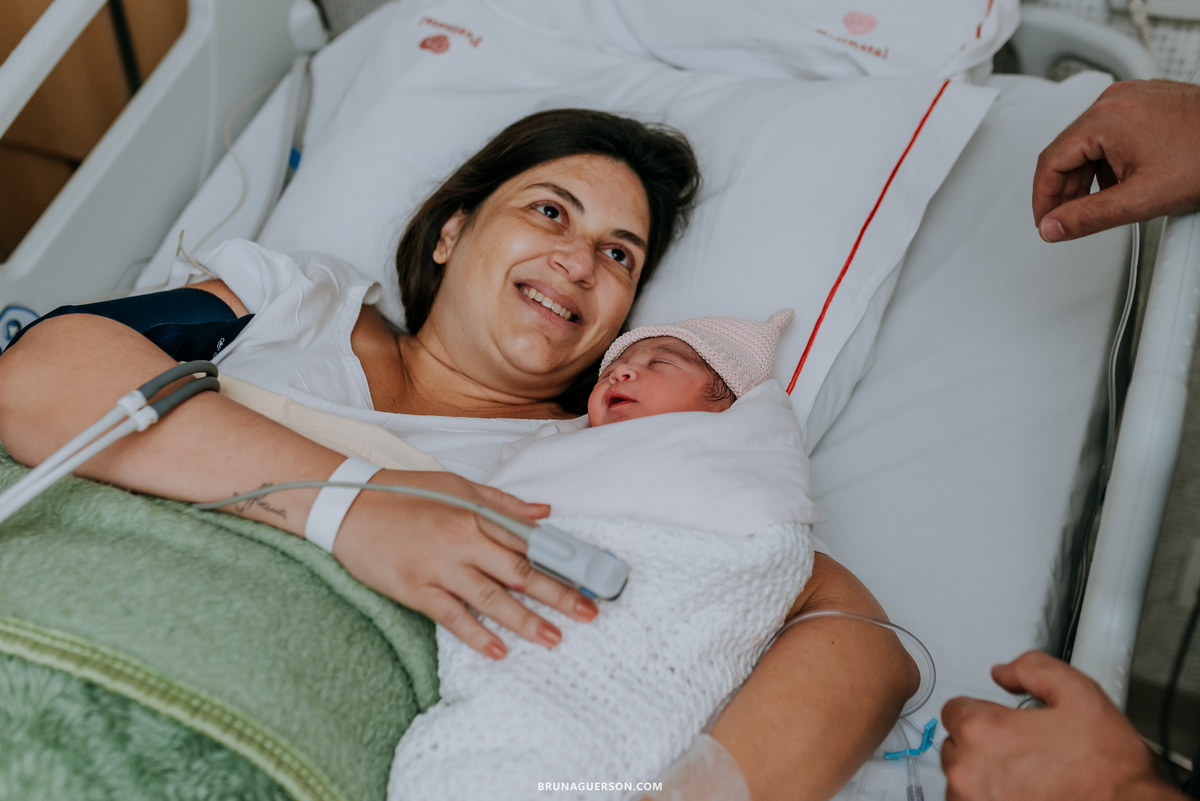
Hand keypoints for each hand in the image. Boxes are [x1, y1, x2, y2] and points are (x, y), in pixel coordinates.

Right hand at [331, 470, 598, 658]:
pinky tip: (498, 650)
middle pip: (521, 572)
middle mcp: (464, 541)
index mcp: (477, 514)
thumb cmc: (403, 492)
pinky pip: (453, 617)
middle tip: (588, 613)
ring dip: (526, 620)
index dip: (564, 560)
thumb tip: (545, 513)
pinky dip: (477, 635)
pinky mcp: (416, 590)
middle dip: (558, 594)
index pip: (530, 541)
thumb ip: (503, 503)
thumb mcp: (457, 486)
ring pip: (493, 598)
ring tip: (554, 638)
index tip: (591, 576)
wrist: (347, 506)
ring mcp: (440, 568)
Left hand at [941, 650, 1180, 800]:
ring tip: (1024, 779)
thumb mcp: (1079, 693)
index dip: (983, 711)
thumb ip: (1033, 669)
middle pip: (954, 746)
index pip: (954, 710)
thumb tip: (1003, 672)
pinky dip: (990, 800)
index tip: (1004, 722)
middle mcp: (967, 772)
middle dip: (981, 744)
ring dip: (982, 778)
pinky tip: (1023, 797)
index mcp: (982, 732)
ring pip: (961, 782)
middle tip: (1022, 751)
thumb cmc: (1107, 769)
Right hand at [1033, 79, 1199, 241]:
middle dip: (1066, 190)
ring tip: (1106, 203)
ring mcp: (1132, 98)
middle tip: (1071, 219)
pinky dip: (1110, 160)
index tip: (1046, 221)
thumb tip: (1052, 227)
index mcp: (1104, 119)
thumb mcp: (1140, 199)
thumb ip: (1086, 217)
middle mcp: (1114, 101)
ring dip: (1090, 177)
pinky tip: (1127, 181)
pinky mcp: (1147, 102)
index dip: (1043, 199)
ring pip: (1089, 143)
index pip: (1050, 162)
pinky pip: (1112, 133)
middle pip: (1068, 151)